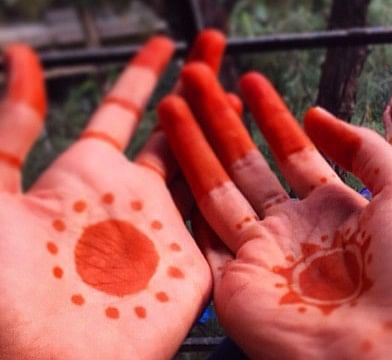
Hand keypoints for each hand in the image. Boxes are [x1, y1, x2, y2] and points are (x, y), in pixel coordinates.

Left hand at [0, 33, 225, 358]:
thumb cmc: (2, 286)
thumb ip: (14, 125)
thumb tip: (24, 57)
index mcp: (84, 177)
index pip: (123, 112)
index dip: (143, 76)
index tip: (165, 45)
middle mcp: (130, 201)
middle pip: (173, 131)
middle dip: (195, 87)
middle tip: (215, 46)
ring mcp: (166, 233)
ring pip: (205, 165)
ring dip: (223, 126)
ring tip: (241, 89)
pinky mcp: (192, 269)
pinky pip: (222, 218)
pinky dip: (239, 184)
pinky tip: (255, 152)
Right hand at [159, 66, 391, 358]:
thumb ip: (363, 149)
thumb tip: (318, 115)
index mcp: (336, 213)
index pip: (294, 154)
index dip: (271, 117)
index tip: (250, 84)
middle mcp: (295, 234)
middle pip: (249, 167)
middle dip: (223, 122)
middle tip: (200, 80)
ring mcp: (264, 261)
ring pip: (218, 192)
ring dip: (194, 148)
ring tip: (174, 103)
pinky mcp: (237, 291)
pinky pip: (203, 241)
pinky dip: (185, 203)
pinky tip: (167, 162)